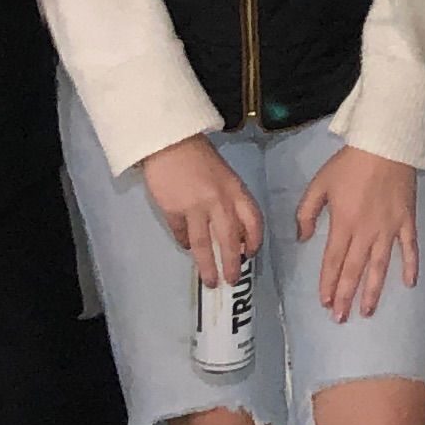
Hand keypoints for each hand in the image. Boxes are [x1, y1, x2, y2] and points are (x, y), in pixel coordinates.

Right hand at [141, 132, 264, 283]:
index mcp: (235, 190)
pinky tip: (187, 247)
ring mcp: (195, 207)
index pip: (253, 221)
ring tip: (211, 281)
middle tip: (232, 280)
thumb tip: (235, 234)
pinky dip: (184, 243)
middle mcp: (219, 200)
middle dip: (233, 263)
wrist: (170, 143)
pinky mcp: (173, 210)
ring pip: (204, 244)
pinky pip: (182, 234)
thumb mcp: (225, 177)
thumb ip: (231, 202)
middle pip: (230, 239)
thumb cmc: (199, 159)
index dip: (255, 241)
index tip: (251, 254)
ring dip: (208, 266)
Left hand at [296, 146, 421, 319]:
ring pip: (380, 266)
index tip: (325, 303)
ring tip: (367, 311)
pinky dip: (411, 266)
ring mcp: (389, 229)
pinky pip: (410, 248)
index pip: (333, 261)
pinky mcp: (407, 221)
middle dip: (346, 296)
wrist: (385, 145)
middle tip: (341, 318)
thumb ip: (306, 212)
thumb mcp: (319, 184)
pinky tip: (410, 284)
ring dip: (373, 291)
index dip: (328, 283)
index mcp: (343, 224)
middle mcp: (366, 232)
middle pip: (354, 270)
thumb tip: (302, 238)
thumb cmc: (350, 164)